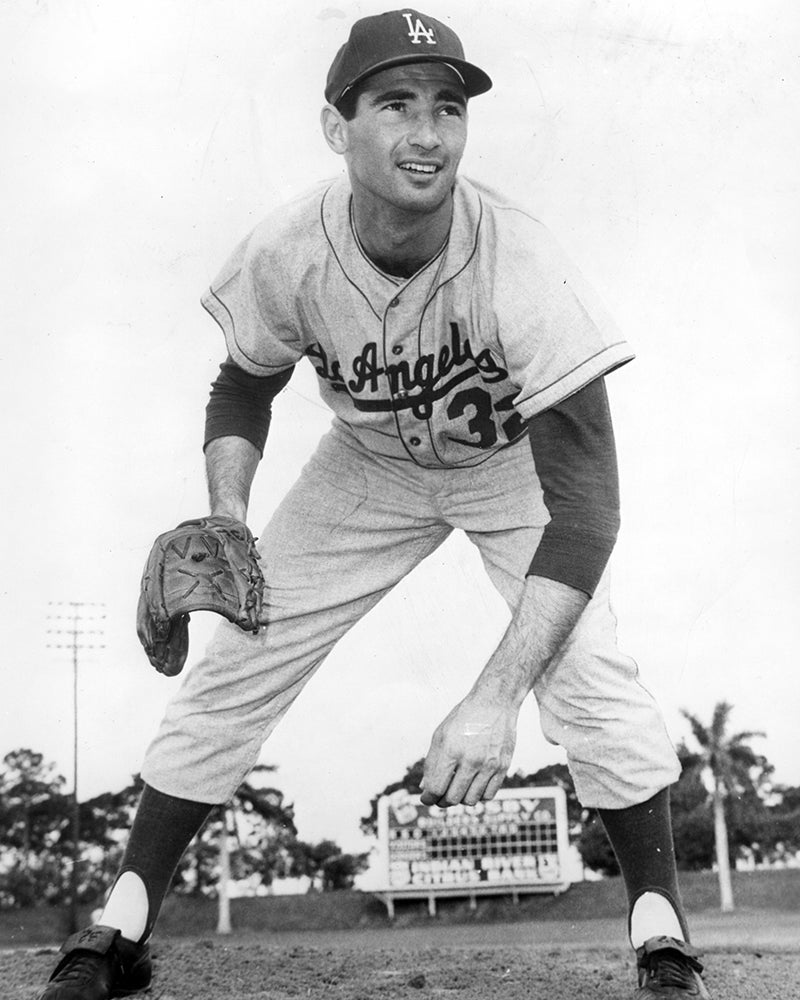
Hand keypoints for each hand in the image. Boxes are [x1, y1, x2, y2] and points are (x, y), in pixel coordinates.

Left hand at [420, 691, 519, 806]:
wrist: (494, 702)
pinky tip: (473, 784)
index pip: (436, 789)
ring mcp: (489, 765)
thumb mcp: (441, 734)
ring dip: (460, 798)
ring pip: (470, 800)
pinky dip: (478, 795)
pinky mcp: (503, 767)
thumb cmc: (464, 718)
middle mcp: (470, 760)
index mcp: (451, 750)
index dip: (428, 798)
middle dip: (442, 800)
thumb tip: (426, 788)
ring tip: (457, 788)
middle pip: (452, 798)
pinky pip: (488, 795)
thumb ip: (432, 762)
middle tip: (440, 795)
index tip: (427, 798)